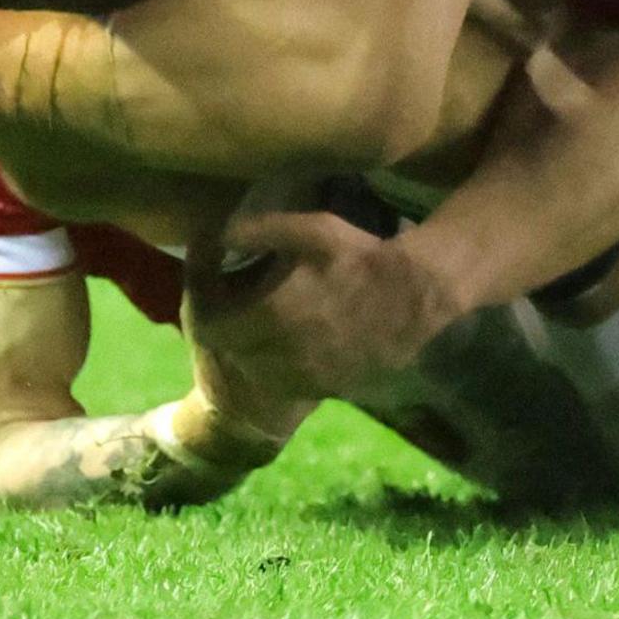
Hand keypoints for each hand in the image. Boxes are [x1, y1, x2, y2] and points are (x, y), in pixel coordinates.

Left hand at [185, 208, 464, 408]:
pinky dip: (283, 366)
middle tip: (236, 300)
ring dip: (252, 350)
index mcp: (269, 318)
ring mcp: (306, 378)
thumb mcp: (310, 230)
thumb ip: (259, 230)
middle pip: (232, 352)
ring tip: (264, 322)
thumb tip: (220, 232)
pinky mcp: (331, 388)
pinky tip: (297, 340)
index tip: (209, 285)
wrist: (417, 301)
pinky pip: (291, 383)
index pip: (208, 327)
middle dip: (228, 327)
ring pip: (259, 372)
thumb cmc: (361, 260)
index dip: (201, 306)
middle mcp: (280, 357)